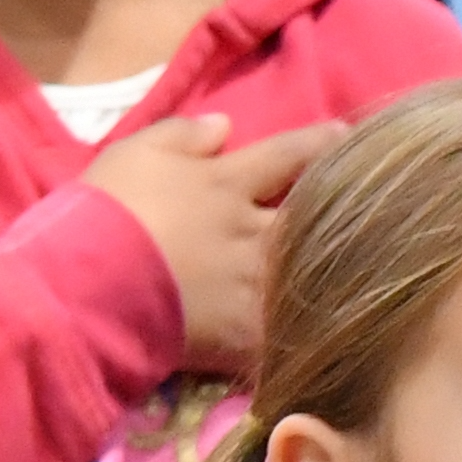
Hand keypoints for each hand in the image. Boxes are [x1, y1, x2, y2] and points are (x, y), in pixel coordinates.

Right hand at [84, 116, 341, 373]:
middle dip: (343, 211)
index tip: (345, 137)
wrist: (89, 281)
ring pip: (308, 273)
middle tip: (372, 209)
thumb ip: (183, 135)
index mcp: (229, 181)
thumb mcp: (137, 152)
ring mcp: (253, 283)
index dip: (320, 143)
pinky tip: (323, 337)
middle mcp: (253, 229)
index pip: (288, 154)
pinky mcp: (243, 333)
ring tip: (358, 275)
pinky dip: (302, 334)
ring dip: (329, 272)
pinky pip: (283, 333)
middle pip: (313, 217)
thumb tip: (226, 124)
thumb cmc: (106, 209)